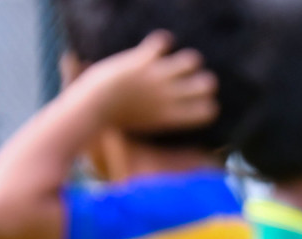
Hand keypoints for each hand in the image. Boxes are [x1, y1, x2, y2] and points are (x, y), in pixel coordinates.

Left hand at [76, 32, 218, 134]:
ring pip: (191, 60)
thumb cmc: (115, 125)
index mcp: (174, 116)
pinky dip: (162, 41)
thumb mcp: (147, 130)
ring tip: (176, 60)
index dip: (208, 104)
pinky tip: (158, 45)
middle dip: (204, 79)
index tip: (200, 101)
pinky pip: (161, 42)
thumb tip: (186, 134)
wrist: (93, 110)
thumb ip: (168, 125)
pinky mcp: (141, 61)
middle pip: (208, 83)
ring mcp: (158, 77)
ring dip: (187, 59)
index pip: (209, 110)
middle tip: (191, 78)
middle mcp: (171, 96)